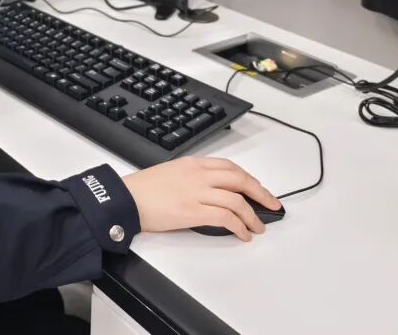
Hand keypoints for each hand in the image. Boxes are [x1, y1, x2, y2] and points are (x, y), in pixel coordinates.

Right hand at [121, 156, 280, 241]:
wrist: (125, 199)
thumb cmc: (143, 189)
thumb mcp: (171, 172)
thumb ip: (193, 177)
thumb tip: (213, 191)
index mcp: (192, 163)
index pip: (229, 167)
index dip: (249, 179)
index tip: (258, 189)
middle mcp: (197, 175)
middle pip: (239, 180)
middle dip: (260, 193)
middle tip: (272, 205)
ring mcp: (196, 192)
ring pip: (236, 201)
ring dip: (252, 216)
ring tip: (258, 226)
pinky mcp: (192, 212)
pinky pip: (225, 218)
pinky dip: (239, 227)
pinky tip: (243, 234)